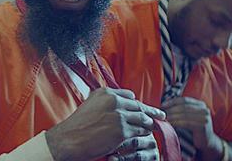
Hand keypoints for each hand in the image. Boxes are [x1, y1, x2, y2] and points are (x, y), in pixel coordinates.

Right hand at [45, 88, 164, 160]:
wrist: (70, 139)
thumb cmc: (78, 124)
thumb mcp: (90, 104)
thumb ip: (104, 100)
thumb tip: (120, 99)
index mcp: (106, 93)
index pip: (129, 95)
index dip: (137, 103)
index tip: (143, 107)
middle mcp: (114, 101)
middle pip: (139, 105)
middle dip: (151, 111)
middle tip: (161, 115)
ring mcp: (119, 116)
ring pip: (142, 118)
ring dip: (148, 123)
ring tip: (153, 127)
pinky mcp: (122, 131)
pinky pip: (140, 131)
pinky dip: (144, 133)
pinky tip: (147, 136)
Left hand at [162, 97, 220, 154]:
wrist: (207, 143)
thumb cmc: (195, 129)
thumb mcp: (189, 116)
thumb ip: (181, 110)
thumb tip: (163, 106)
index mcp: (200, 104)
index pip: (183, 100)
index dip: (172, 102)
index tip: (162, 105)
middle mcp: (204, 109)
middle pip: (183, 107)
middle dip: (170, 109)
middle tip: (161, 113)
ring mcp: (204, 117)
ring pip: (183, 114)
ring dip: (172, 116)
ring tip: (164, 118)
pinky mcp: (203, 126)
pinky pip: (186, 123)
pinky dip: (176, 123)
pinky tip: (170, 124)